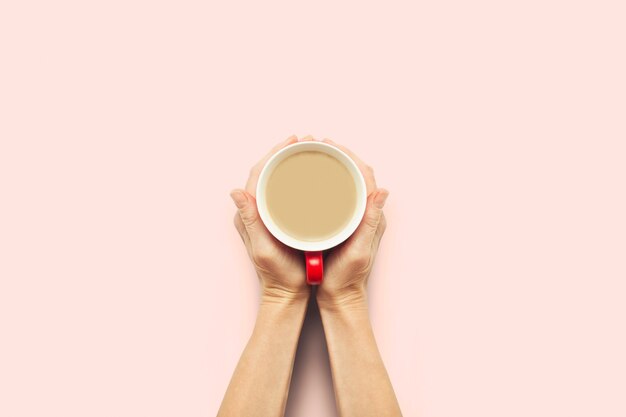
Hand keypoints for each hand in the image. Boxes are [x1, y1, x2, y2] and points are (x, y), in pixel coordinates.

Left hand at [230, 135, 309, 302]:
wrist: (285, 292)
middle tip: (305, 140)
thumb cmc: (276, 273)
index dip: (274, 154)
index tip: (291, 141)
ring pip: (277, 180)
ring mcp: (267, 216)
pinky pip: (285, 192)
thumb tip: (235, 191)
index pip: (258, 173)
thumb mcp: (262, 248)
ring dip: (290, 163)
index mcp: (250, 214)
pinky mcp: (278, 221)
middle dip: (284, 153)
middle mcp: (256, 211)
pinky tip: (310, 174)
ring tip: (308, 150)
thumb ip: (250, 220)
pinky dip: (296, 178)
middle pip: (268, 172)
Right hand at [316, 138, 388, 308]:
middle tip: (318, 144)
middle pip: (356, 174)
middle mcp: (367, 214)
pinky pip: (339, 195)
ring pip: (347, 183)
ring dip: (334, 166)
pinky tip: (313, 179)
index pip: (365, 175)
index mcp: (372, 216)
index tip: (330, 144)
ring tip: (315, 154)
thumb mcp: (360, 250)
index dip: (349, 156)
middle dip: (339, 155)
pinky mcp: (345, 224)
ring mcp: (355, 219)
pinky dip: (328, 181)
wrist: (342, 296)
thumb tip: (383, 190)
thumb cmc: (348, 277)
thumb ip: (370, 221)